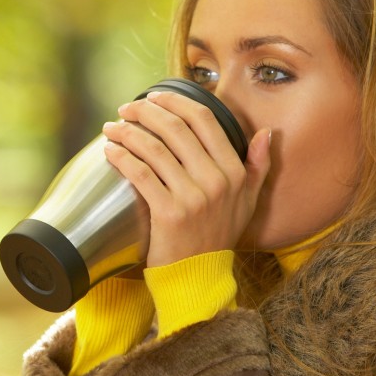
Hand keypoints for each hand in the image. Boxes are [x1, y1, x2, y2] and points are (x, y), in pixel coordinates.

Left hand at [101, 90, 271, 267]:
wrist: (199, 277)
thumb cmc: (217, 237)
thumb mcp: (248, 202)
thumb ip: (258, 166)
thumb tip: (266, 132)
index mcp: (234, 172)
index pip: (204, 120)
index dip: (175, 102)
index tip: (152, 97)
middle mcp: (217, 181)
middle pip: (176, 129)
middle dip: (145, 112)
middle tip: (125, 109)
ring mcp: (193, 198)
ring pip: (154, 149)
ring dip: (127, 132)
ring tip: (111, 129)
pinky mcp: (169, 214)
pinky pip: (140, 174)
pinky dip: (121, 157)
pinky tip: (110, 151)